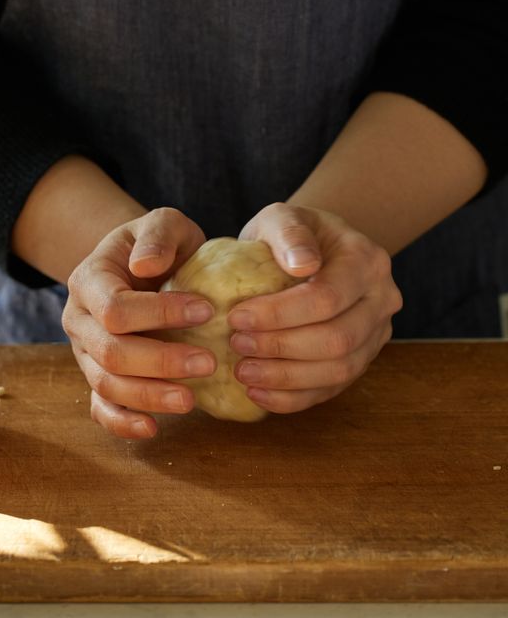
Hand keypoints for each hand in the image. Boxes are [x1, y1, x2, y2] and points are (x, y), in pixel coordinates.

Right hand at [62, 208, 216, 438]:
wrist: (144, 268)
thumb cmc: (158, 247)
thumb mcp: (162, 223)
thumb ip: (158, 235)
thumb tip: (144, 267)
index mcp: (88, 281)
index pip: (115, 309)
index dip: (159, 315)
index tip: (206, 311)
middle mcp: (78, 321)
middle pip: (110, 353)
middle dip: (160, 362)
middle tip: (209, 363)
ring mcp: (85, 353)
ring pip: (106, 385)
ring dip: (150, 396)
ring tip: (191, 399)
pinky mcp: (97, 378)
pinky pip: (100, 408)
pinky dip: (123, 423)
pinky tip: (153, 428)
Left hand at [229, 202, 402, 412]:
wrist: (309, 254)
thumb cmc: (289, 238)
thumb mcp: (282, 218)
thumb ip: (289, 234)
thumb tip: (303, 265)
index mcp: (367, 262)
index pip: (327, 298)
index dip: (279, 314)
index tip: (236, 317)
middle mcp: (381, 301)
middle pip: (337, 339)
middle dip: (281, 347)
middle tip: (236, 344)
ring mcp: (374, 336)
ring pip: (338, 371)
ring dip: (285, 378)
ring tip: (242, 371)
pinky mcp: (358, 362)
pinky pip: (329, 391)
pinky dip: (291, 398)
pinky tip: (256, 394)